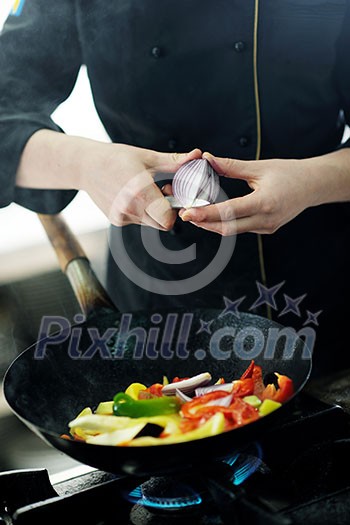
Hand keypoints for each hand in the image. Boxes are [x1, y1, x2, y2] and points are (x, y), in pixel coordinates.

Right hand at [17, 130, 201, 229]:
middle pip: (163, 224)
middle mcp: (129, 208)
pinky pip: (139, 222)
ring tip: (148, 191)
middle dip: (169, 211)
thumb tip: (197, 155)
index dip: (177, 210)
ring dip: (156, 212)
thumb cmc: (117, 158)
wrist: (85, 166)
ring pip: (152, 224)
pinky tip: (134, 196)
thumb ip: (175, 162)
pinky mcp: (117, 221)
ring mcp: (122, 217)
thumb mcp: (147, 157)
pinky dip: (143, 212)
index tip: (176, 196)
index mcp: (139, 191)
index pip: (167, 219)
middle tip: (165, 191)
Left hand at [179, 153, 321, 235]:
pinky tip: (214, 215)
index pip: (229, 212)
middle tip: (185, 214)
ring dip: (213, 224)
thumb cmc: (289, 173)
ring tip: (195, 213)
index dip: (206, 213)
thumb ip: (231, 166)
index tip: (188, 212)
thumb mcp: (259, 167)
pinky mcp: (266, 229)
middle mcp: (266, 220)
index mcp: (265, 202)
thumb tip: (207, 158)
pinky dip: (226, 223)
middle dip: (204, 222)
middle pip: (227, 228)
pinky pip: (241, 229)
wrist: (313, 185)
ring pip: (233, 231)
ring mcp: (266, 228)